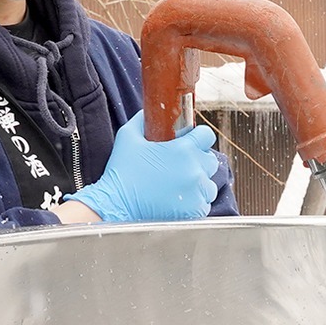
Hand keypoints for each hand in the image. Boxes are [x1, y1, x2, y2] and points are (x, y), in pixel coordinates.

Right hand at [67, 119, 220, 223]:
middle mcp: (194, 171)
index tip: (190, 142)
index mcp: (182, 150)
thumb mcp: (128, 136)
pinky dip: (194, 202)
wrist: (115, 207)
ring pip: (209, 185)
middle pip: (210, 161)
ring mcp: (196, 194)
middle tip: (179, 166)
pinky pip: (203, 204)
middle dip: (198, 161)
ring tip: (178, 185)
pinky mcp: (194, 212)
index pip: (206, 135)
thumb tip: (152, 112)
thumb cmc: (121, 172)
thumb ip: (143, 119)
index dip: (198, 137)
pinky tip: (177, 200)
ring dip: (199, 184)